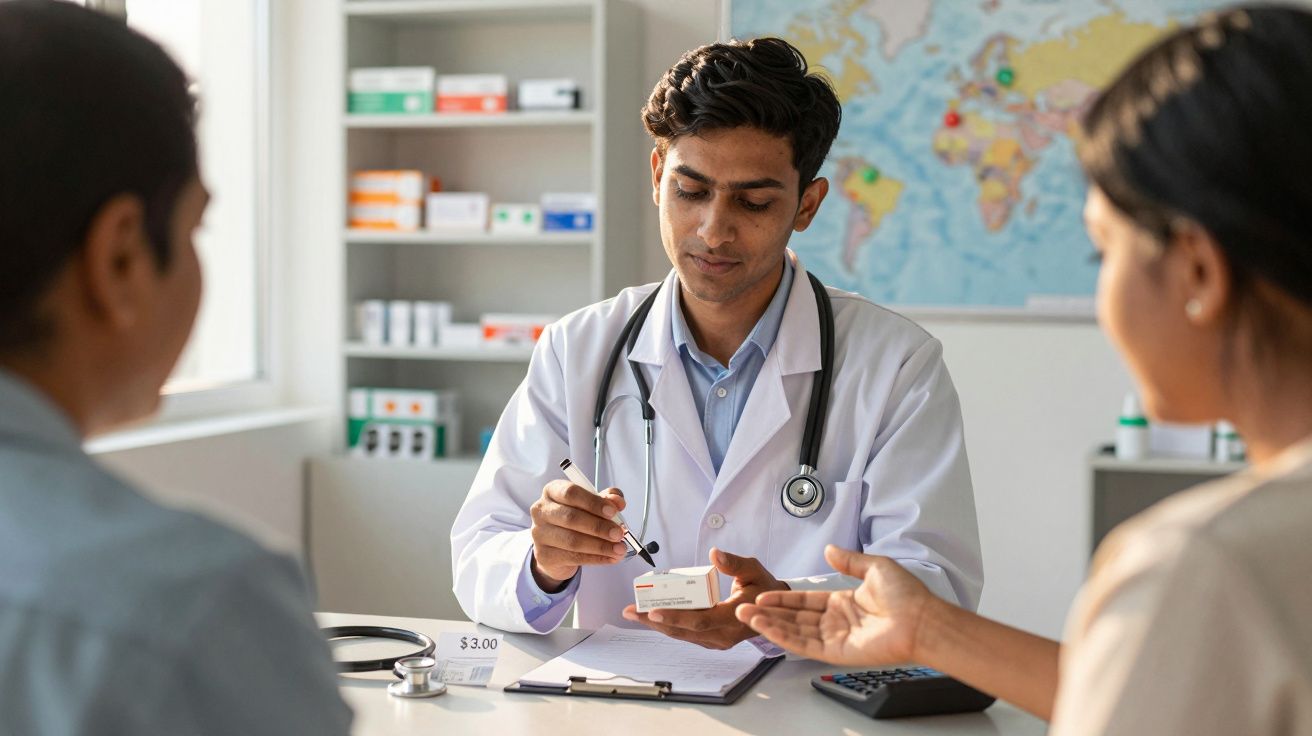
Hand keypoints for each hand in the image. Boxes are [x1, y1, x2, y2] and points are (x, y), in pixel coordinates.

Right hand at [529, 480, 628, 590]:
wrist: (555, 546)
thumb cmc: (575, 518)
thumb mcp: (591, 504)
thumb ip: (606, 499)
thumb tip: (618, 502)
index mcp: (552, 491)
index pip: (571, 493)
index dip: (593, 502)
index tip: (613, 511)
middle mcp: (542, 511)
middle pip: (571, 518)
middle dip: (599, 527)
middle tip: (619, 533)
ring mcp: (540, 534)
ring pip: (573, 541)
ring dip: (601, 546)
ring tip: (619, 548)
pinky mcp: (544, 555)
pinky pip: (574, 558)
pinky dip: (596, 558)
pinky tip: (610, 557)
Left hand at [621, 548, 788, 649]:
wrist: (773, 610)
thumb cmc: (763, 589)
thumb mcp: (753, 570)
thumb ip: (734, 563)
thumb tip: (714, 554)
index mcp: (734, 618)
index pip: (700, 621)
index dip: (675, 617)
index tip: (653, 611)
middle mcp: (723, 635)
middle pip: (683, 631)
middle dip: (654, 621)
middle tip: (630, 610)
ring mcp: (717, 640)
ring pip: (682, 635)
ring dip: (657, 624)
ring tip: (633, 612)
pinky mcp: (712, 640)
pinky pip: (686, 634)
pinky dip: (668, 625)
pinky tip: (650, 616)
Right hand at [735, 544, 935, 665]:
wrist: (921, 620)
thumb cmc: (906, 596)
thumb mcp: (875, 567)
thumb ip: (849, 560)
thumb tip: (829, 549)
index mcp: (844, 602)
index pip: (805, 601)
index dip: (783, 598)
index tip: (762, 595)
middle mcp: (837, 621)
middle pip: (795, 617)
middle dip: (768, 612)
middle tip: (743, 607)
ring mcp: (835, 638)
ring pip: (794, 631)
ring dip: (769, 624)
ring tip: (745, 616)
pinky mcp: (836, 653)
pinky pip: (804, 645)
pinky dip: (783, 636)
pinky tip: (765, 627)